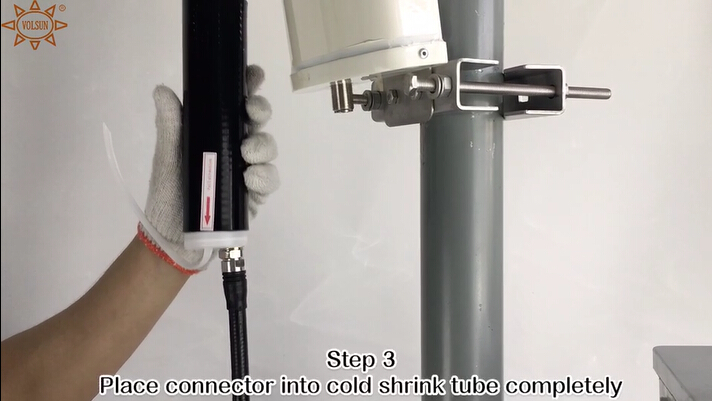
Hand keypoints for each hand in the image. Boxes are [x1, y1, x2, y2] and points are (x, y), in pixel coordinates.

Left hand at [138, 65, 278, 272]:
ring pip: (268, 150)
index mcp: (216, 133)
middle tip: (252, 113)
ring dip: (263, 147)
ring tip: (247, 155)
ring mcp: (247, 171)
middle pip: (259, 123)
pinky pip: (269, 181)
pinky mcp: (254, 196)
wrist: (173, 236)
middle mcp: (235, 149)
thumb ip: (170, 125)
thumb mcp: (168, 157)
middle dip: (260, 112)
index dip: (249, 88)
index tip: (253, 76)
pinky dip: (263, 178)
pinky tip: (250, 180)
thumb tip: (162, 90)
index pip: (236, 105)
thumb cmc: (169, 193)